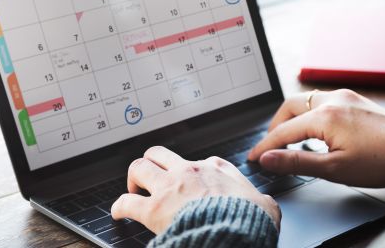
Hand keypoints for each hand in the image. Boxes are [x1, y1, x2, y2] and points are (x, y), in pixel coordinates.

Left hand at [111, 146, 280, 233]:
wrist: (236, 231)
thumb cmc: (250, 219)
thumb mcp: (264, 204)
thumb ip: (260, 200)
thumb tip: (266, 205)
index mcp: (216, 168)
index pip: (198, 161)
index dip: (189, 172)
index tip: (188, 182)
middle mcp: (189, 171)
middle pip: (159, 153)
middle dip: (151, 163)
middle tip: (150, 178)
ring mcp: (170, 187)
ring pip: (139, 167)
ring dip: (133, 178)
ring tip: (133, 189)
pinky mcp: (154, 208)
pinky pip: (126, 202)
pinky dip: (119, 206)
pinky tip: (118, 212)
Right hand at [248, 89, 384, 187]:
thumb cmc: (381, 160)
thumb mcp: (334, 168)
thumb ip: (297, 161)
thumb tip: (268, 159)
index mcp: (324, 116)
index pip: (283, 131)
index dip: (266, 146)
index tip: (254, 158)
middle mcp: (332, 99)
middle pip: (290, 106)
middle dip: (276, 125)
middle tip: (271, 146)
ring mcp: (344, 96)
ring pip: (305, 100)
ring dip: (293, 117)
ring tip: (291, 139)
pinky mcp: (354, 99)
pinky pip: (321, 100)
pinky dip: (309, 113)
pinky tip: (315, 130)